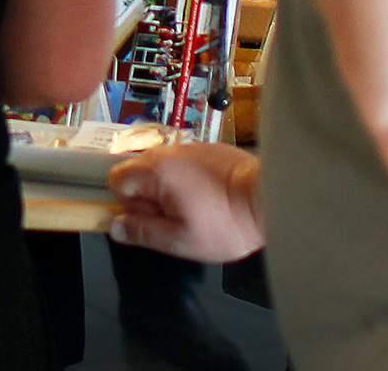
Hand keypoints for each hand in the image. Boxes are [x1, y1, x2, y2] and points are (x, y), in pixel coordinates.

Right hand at [109, 143, 264, 261]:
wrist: (273, 198)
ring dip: (171, 188)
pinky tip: (212, 196)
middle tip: (179, 219)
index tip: (154, 220)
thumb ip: (142, 233)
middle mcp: (166, 151)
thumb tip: (115, 227)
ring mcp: (189, 146)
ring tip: (199, 209)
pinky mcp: (209, 148)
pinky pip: (185, 163)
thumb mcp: (181, 240)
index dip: (130, 205)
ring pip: (163, 168)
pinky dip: (191, 179)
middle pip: (138, 172)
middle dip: (151, 197)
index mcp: (154, 170)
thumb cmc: (227, 223)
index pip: (116, 180)